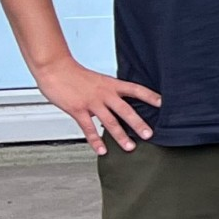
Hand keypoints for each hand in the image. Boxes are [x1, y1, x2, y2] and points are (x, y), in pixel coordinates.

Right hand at [35, 58, 159, 154]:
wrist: (55, 68)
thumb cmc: (74, 74)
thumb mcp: (98, 80)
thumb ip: (108, 92)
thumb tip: (115, 105)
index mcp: (111, 84)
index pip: (136, 89)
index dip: (150, 96)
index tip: (163, 104)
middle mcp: (105, 93)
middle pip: (126, 110)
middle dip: (138, 123)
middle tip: (150, 134)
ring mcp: (92, 102)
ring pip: (110, 122)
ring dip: (120, 136)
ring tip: (130, 147)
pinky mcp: (78, 110)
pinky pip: (89, 128)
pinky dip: (96, 140)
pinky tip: (102, 150)